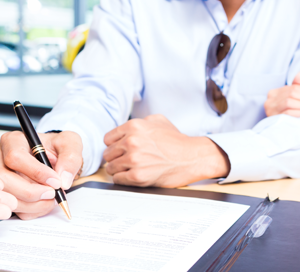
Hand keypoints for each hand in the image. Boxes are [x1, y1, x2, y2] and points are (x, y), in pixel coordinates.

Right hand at [0, 131, 82, 219]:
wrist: (55, 157)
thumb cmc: (57, 147)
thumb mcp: (70, 143)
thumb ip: (70, 158)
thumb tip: (63, 180)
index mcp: (13, 140)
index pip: (15, 157)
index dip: (36, 172)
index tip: (55, 181)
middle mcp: (0, 158)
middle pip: (4, 179)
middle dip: (31, 192)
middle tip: (52, 194)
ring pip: (8, 196)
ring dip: (33, 204)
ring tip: (52, 198)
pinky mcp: (4, 193)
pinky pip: (14, 208)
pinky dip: (32, 210)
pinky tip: (44, 202)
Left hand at [103, 115, 229, 187]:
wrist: (192, 157)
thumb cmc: (177, 141)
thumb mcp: (158, 120)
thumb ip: (139, 121)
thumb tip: (125, 130)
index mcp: (134, 126)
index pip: (108, 139)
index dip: (114, 145)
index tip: (121, 150)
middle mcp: (132, 141)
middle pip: (108, 154)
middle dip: (116, 158)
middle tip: (127, 160)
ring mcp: (134, 159)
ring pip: (111, 168)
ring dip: (119, 170)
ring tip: (131, 169)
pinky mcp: (137, 176)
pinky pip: (118, 179)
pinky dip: (123, 179)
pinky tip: (133, 176)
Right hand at [264, 72, 299, 116]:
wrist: (274, 132)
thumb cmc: (284, 112)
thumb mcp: (289, 98)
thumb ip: (295, 86)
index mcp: (274, 92)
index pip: (294, 88)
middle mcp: (270, 100)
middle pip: (292, 94)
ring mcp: (270, 109)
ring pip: (289, 102)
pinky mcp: (273, 118)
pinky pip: (288, 113)